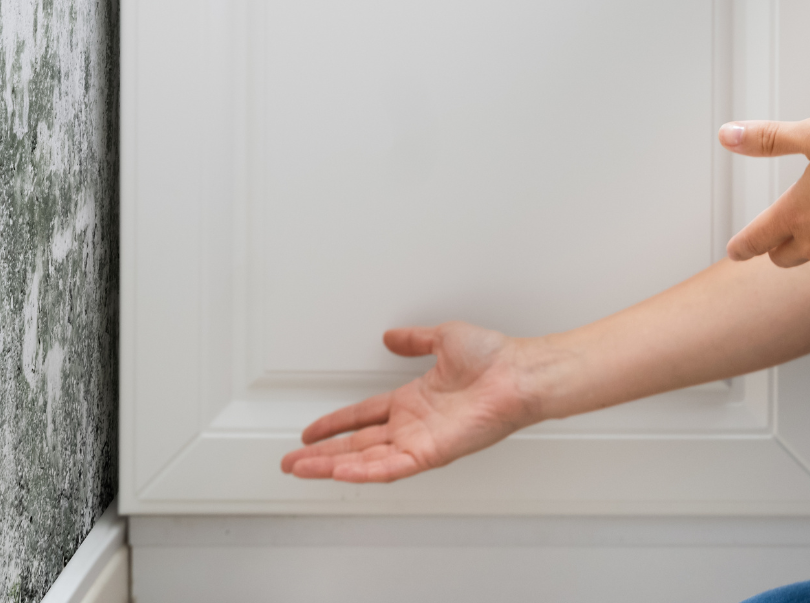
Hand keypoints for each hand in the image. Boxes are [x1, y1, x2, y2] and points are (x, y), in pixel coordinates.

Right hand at [280, 321, 546, 483]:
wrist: (518, 373)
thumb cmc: (494, 359)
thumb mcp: (443, 339)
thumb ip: (415, 340)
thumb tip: (393, 336)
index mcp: (413, 402)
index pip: (363, 417)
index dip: (334, 424)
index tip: (311, 432)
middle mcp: (413, 425)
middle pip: (356, 445)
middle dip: (321, 455)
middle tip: (291, 462)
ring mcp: (420, 442)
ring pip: (365, 461)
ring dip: (331, 466)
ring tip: (300, 469)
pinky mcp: (431, 453)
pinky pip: (390, 467)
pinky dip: (364, 471)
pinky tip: (339, 471)